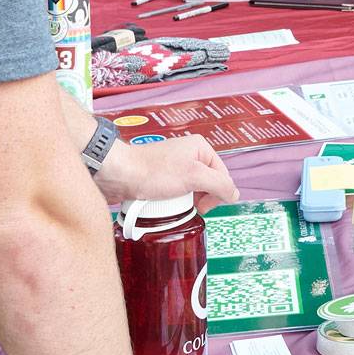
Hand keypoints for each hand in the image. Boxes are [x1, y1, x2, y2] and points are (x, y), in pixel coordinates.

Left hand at [97, 133, 236, 212]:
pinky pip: (176, 195)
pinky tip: (165, 206)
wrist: (119, 175)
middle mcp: (188, 155)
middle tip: (191, 206)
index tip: (204, 205)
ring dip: (186, 202)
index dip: (217, 193)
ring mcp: (174, 168)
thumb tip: (234, 194)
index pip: (222, 175)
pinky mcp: (161, 179)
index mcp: (200, 148)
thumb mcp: (193, 176)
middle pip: (208, 184)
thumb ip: (219, 184)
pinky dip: (173, 203)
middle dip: (201, 198)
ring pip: (192, 191)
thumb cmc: (152, 171)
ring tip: (174, 206)